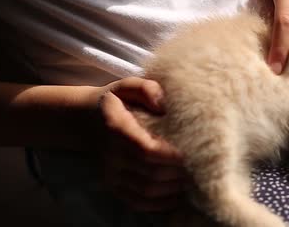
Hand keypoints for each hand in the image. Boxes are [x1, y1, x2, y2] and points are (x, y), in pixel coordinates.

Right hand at [93, 77, 185, 211]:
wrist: (84, 120)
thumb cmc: (115, 100)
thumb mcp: (128, 85)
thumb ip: (147, 89)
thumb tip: (164, 104)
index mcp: (117, 129)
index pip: (147, 150)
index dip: (173, 155)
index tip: (196, 152)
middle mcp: (112, 156)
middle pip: (152, 173)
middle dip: (180, 172)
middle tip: (204, 166)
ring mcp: (111, 174)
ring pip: (147, 191)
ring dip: (174, 188)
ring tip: (195, 179)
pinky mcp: (113, 186)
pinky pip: (137, 202)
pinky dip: (160, 203)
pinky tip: (178, 195)